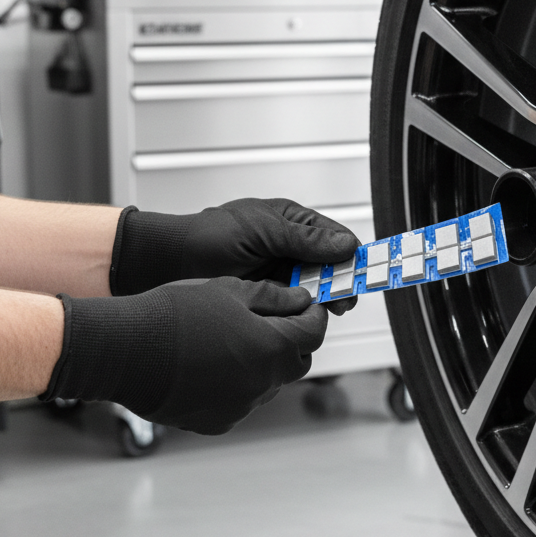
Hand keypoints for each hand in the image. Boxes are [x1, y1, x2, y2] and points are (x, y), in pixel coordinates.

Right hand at [43, 278, 325, 434]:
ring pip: (270, 384)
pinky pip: (242, 401)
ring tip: (234, 340)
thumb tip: (298, 300)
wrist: (127, 349)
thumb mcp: (229, 290)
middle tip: (275, 320)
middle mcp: (263, 382)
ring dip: (264, 364)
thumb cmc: (172, 315)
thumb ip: (272, 297)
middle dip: (293, 340)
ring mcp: (241, 406)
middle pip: (297, 361)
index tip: (306, 305)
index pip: (314, 331)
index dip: (313, 314)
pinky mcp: (218, 421)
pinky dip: (239, 384)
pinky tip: (214, 365)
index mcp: (272, 346)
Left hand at [110, 199, 359, 314]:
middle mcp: (288, 247)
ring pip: (314, 288)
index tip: (364, 270)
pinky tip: (305, 315)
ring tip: (328, 308)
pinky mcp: (267, 296)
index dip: (350, 254)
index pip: (332, 236)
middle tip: (345, 298)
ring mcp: (278, 272)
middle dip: (339, 281)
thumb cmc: (211, 235)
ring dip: (323, 298)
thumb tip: (345, 244)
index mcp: (290, 222)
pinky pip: (294, 304)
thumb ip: (305, 239)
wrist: (171, 263)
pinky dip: (303, 310)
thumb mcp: (263, 230)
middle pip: (328, 266)